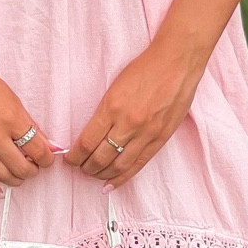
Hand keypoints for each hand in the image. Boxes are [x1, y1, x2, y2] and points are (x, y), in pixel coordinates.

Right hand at [0, 47, 56, 194]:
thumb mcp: (12, 98)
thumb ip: (28, 123)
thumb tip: (45, 143)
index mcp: (11, 117)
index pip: (37, 149)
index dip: (47, 159)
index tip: (47, 159)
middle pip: (21, 166)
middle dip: (32, 171)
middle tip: (34, 169)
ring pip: (0, 174)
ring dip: (15, 180)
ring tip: (19, 177)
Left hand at [67, 39, 204, 185]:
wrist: (177, 63)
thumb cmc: (145, 69)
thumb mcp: (116, 86)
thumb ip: (105, 111)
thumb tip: (91, 135)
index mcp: (112, 107)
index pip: (86, 142)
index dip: (75, 156)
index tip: (70, 158)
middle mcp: (128, 123)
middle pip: (100, 157)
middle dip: (86, 167)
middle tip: (80, 168)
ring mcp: (146, 133)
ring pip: (118, 165)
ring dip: (102, 174)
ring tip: (94, 175)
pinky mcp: (160, 138)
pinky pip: (138, 164)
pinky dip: (122, 177)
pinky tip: (111, 184)